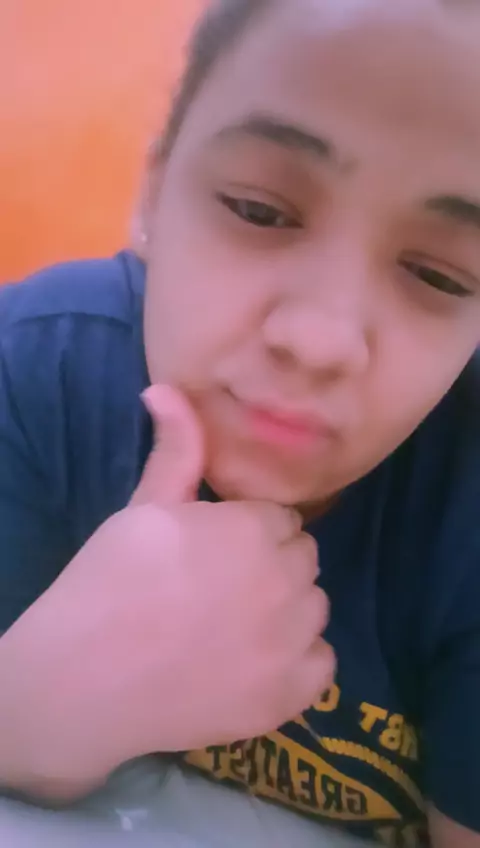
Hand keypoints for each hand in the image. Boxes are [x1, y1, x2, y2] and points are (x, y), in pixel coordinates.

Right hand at [2, 385, 333, 794]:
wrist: (86, 678)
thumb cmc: (113, 582)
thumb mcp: (146, 507)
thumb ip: (176, 448)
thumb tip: (166, 388)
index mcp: (255, 529)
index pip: (281, 519)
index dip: (248, 532)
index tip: (214, 552)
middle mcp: (287, 580)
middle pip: (303, 559)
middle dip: (272, 565)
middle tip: (221, 588)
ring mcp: (293, 642)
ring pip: (315, 607)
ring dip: (288, 611)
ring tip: (235, 626)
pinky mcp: (291, 695)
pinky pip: (322, 664)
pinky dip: (297, 664)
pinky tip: (255, 664)